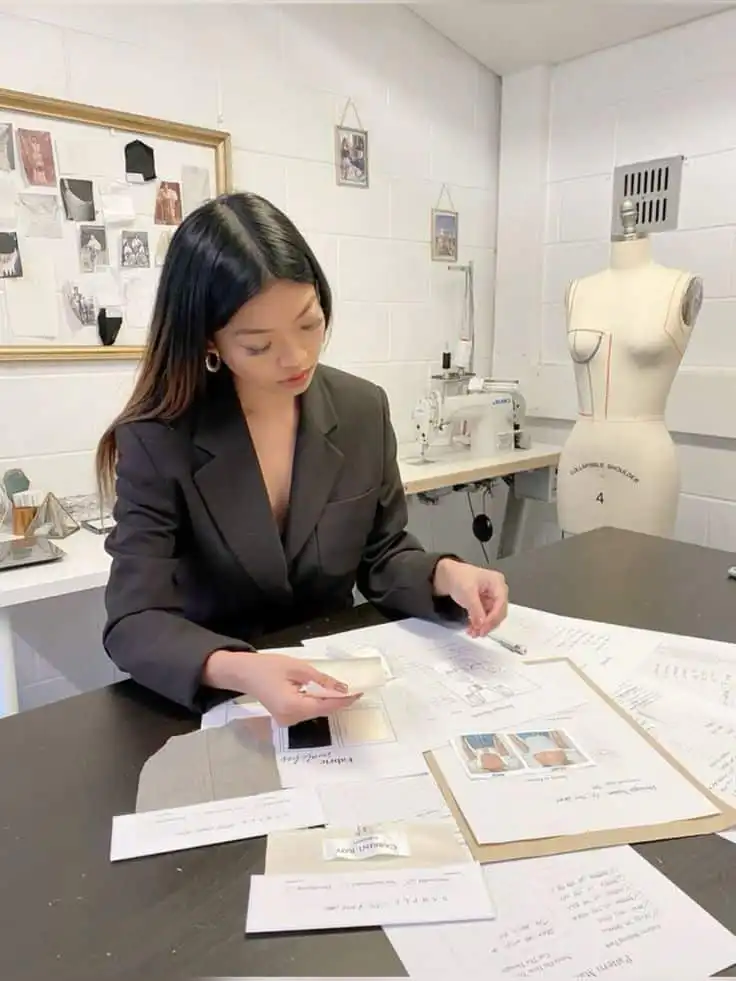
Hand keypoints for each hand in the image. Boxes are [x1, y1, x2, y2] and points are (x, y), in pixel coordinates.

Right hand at [204, 650, 360, 725]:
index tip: (360, 692)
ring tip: (344, 690)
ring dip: (328, 701)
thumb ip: (321, 680)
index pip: (326, 706)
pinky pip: (307, 710)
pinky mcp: (286, 718)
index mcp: (292, 707)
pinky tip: (326, 693)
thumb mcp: (298, 668)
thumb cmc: (268, 666)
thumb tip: (342, 688)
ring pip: (316, 711)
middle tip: (356, 689)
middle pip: (322, 710)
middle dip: (338, 700)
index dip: (344, 700)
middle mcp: (291, 719)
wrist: (244, 673)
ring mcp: (287, 721)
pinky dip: (317, 701)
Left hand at [432, 558, 508, 637]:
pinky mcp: (485, 604)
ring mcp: (492, 598)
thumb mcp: (467, 593)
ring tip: (473, 633)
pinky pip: (486, 617)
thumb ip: (476, 610)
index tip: (483, 627)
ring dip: (483, 626)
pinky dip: (479, 624)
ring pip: (493, 616)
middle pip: (499, 611)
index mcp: (497, 583)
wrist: (447, 575)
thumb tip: (481, 625)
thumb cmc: (459, 577)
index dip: (493, 617)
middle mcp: (498, 590)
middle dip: (488, 624)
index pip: (500, 603)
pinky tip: (472, 629)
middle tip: (479, 633)